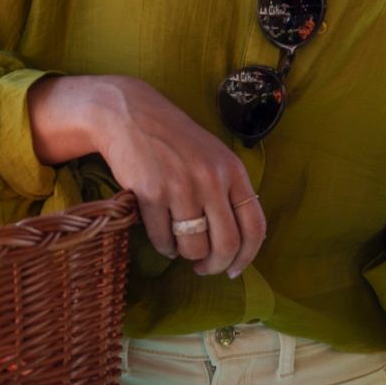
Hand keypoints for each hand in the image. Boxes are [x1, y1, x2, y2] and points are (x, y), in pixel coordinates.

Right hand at [31, 75, 266, 278]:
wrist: (130, 115)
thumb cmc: (175, 139)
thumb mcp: (214, 156)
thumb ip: (229, 190)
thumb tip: (238, 239)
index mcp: (233, 171)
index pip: (255, 226)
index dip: (247, 256)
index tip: (234, 269)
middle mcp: (212, 180)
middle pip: (226, 243)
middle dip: (215, 265)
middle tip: (204, 268)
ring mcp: (182, 187)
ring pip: (193, 246)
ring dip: (187, 255)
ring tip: (181, 248)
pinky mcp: (151, 193)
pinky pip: (162, 239)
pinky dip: (164, 247)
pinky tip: (163, 240)